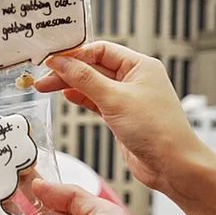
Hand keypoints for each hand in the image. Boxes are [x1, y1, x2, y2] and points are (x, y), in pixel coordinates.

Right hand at [35, 41, 205, 192]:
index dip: (74, 55)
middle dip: (68, 71)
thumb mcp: (114, 99)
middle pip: (94, 67)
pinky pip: (96, 101)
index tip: (52, 61)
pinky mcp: (121, 115)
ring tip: (46, 87)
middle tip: (43, 78)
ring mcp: (127, 98)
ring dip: (70, 85)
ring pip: (92, 84)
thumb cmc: (157, 129)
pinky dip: (80, 98)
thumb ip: (84, 79)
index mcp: (140, 65)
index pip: (100, 50)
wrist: (172, 164)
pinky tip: (67, 96)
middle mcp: (134, 78)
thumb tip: (61, 62)